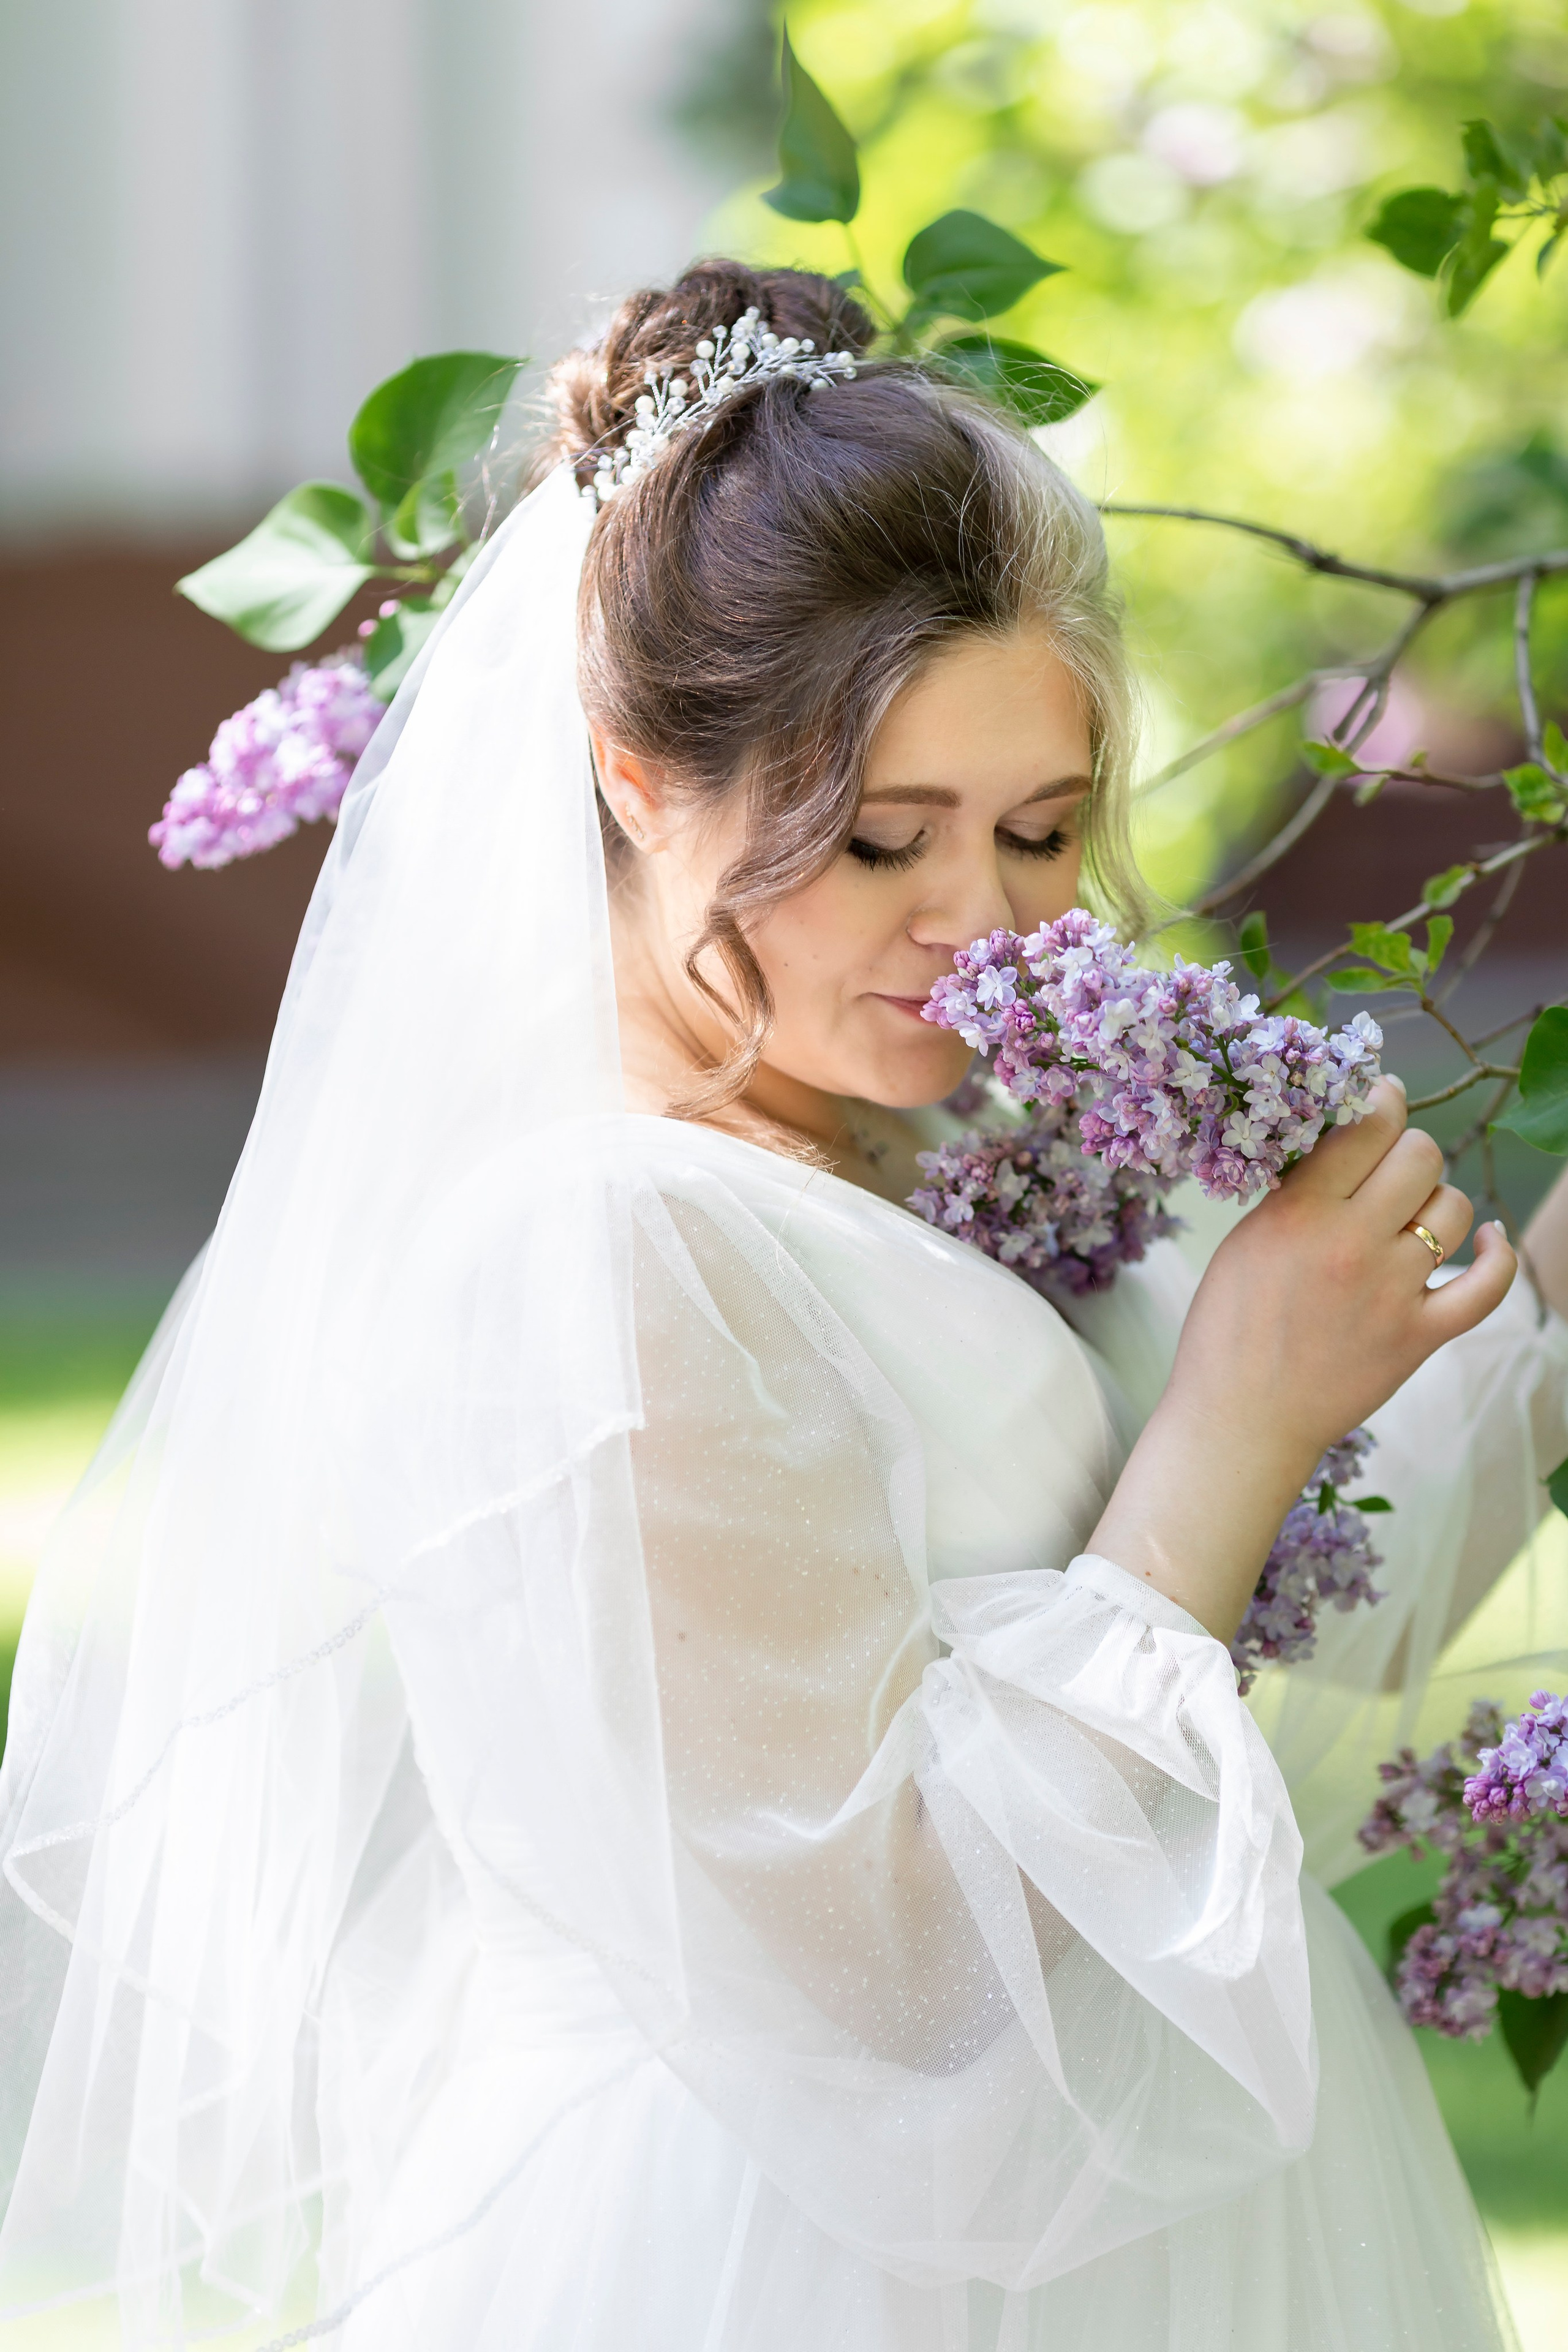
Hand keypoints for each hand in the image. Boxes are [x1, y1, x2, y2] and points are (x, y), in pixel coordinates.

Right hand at [1089, 1078, 1516, 1640]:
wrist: (1240, 1422)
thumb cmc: (1228, 1332)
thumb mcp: (1245, 1242)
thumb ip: (1296, 1194)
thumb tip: (1342, 1145)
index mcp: (1300, 1215)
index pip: (1367, 1126)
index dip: (1382, 1101)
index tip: (1381, 1100)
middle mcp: (1353, 1246)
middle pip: (1422, 1157)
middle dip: (1410, 1152)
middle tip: (1391, 1168)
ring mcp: (1393, 1292)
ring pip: (1455, 1210)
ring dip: (1439, 1203)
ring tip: (1414, 1216)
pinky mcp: (1420, 1336)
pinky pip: (1490, 1285)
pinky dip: (1498, 1255)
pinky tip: (1490, 1239)